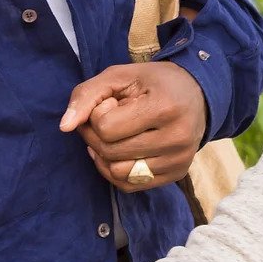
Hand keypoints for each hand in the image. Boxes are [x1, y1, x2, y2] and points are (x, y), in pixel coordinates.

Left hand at [62, 62, 208, 192]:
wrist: (197, 94)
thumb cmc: (154, 83)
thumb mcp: (119, 76)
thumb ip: (87, 95)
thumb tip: (64, 127)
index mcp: (164, 107)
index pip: (106, 127)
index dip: (99, 114)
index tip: (113, 103)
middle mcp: (177, 138)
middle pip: (110, 152)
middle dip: (96, 136)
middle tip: (106, 119)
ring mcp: (179, 160)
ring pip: (118, 173)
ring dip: (104, 156)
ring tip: (114, 136)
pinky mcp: (178, 174)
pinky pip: (130, 185)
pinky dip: (116, 171)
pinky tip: (121, 152)